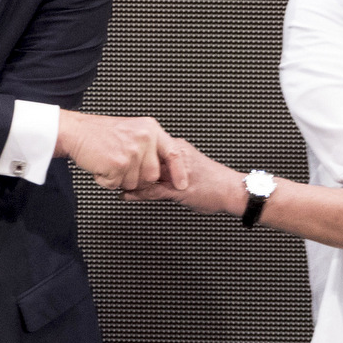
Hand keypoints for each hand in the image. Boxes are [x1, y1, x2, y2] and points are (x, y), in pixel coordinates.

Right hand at [57, 110, 190, 191]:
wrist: (76, 131)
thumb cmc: (100, 133)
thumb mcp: (133, 130)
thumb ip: (150, 146)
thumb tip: (163, 168)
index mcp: (150, 129)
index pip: (173, 153)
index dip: (179, 171)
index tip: (182, 185)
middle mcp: (144, 139)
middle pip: (152, 175)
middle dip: (137, 178)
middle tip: (122, 167)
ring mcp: (132, 152)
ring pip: (134, 183)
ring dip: (120, 180)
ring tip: (109, 163)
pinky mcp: (118, 164)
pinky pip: (117, 185)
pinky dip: (106, 181)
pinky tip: (101, 166)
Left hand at [122, 141, 242, 213]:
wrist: (234, 190)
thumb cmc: (214, 180)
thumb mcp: (186, 167)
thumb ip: (168, 164)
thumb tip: (148, 166)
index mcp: (176, 147)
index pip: (146, 147)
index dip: (130, 153)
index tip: (116, 155)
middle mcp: (175, 156)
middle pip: (142, 158)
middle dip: (125, 164)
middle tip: (108, 168)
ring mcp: (176, 172)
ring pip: (145, 173)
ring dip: (127, 179)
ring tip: (112, 182)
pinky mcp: (179, 189)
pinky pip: (153, 190)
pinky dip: (137, 193)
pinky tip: (126, 195)